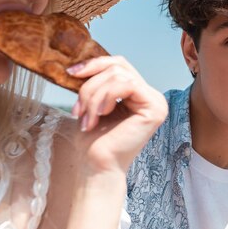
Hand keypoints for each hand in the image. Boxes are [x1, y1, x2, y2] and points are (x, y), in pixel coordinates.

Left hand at [68, 56, 167, 175]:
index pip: (119, 65)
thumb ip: (96, 81)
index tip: (70, 73)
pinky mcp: (155, 108)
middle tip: (77, 109)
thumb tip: (82, 62)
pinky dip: (105, 97)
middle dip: (91, 84)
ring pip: (119, 76)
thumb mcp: (93, 102)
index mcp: (139, 94)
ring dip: (94, 95)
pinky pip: (127, 85)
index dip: (94, 64)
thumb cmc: (93, 140)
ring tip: (86, 117)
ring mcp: (156, 102)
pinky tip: (99, 115)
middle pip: (118, 67)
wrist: (95, 166)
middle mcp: (151, 96)